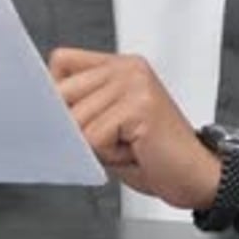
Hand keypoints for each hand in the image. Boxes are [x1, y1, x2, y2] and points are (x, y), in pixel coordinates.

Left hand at [49, 47, 219, 209]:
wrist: (197, 176)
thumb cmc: (152, 154)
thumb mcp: (108, 123)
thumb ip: (81, 108)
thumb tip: (41, 109)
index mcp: (118, 64)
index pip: (62, 62)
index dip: (56, 94)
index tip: (62, 116)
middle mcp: (127, 67)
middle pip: (62, 93)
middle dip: (76, 127)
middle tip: (110, 139)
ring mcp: (134, 82)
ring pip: (77, 120)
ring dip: (95, 145)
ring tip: (127, 145)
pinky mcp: (138, 105)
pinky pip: (94, 137)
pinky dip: (108, 154)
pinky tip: (134, 150)